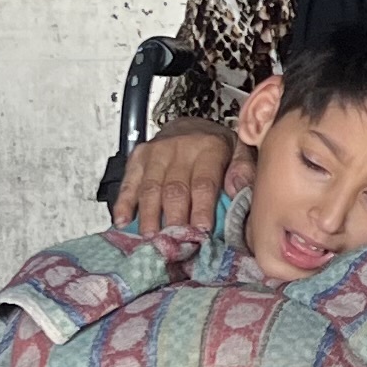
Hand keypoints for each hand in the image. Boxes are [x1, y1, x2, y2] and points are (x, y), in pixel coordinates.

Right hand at [112, 119, 234, 238]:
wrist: (190, 125)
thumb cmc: (216, 146)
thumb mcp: (240, 150)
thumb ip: (243, 169)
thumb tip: (236, 190)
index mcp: (209, 147)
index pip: (204, 182)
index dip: (201, 208)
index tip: (200, 230)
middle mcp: (180, 148)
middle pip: (174, 189)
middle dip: (174, 218)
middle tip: (174, 241)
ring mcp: (156, 152)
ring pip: (150, 188)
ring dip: (149, 215)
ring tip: (150, 238)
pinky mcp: (138, 157)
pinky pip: (129, 182)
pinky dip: (124, 203)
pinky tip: (122, 222)